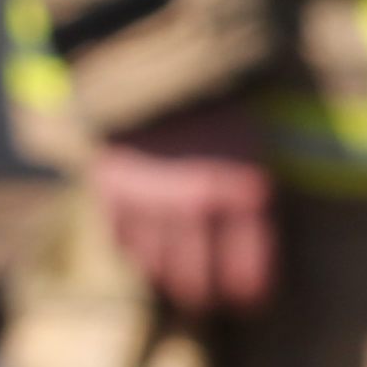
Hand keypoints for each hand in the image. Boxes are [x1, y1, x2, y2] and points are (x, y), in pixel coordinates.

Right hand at [89, 100, 275, 317]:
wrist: (156, 65)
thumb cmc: (219, 112)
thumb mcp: (254, 151)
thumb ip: (256, 205)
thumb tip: (255, 264)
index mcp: (242, 190)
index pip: (249, 272)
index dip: (253, 296)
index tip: (253, 301)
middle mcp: (194, 202)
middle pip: (199, 283)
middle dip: (212, 298)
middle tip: (216, 300)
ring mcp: (149, 201)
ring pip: (159, 272)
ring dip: (173, 283)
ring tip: (183, 285)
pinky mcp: (110, 194)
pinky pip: (124, 247)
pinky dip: (139, 254)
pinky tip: (152, 251)